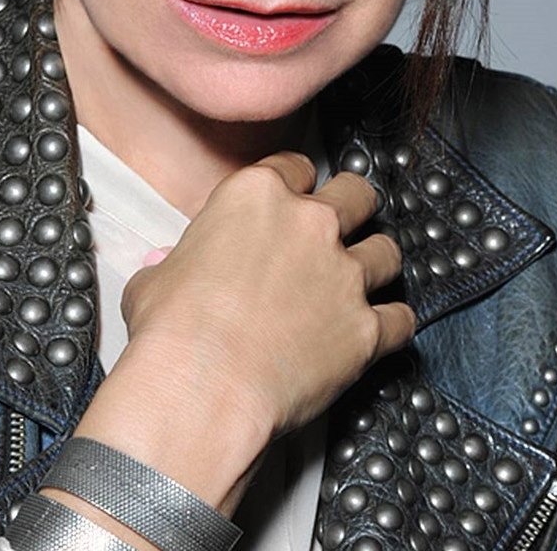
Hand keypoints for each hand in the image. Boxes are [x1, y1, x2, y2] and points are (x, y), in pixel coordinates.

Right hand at [72, 151, 412, 514]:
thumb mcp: (155, 279)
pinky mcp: (366, 328)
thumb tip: (164, 264)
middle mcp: (310, 223)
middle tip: (341, 227)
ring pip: (387, 251)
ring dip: (376, 264)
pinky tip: (380, 332)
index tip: (292, 201)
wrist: (203, 390)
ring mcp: (344, 275)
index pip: (295, 167)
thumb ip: (173, 262)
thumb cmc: (170, 332)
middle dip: (353, 207)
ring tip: (363, 280)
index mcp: (257, 195)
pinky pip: (401, 318)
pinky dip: (393, 325)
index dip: (294, 185)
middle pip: (357, 193)